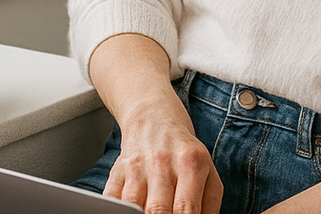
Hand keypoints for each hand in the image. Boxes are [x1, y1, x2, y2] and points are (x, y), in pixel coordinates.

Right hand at [87, 34, 223, 213]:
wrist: (154, 116)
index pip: (186, 210)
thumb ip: (209, 205)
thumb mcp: (208, 172)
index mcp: (191, 164)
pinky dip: (115, 208)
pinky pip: (111, 197)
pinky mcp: (118, 169)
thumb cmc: (184, 152)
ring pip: (131, 205)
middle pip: (157, 210)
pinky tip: (125, 210)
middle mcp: (163, 162)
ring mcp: (138, 165)